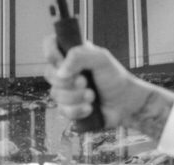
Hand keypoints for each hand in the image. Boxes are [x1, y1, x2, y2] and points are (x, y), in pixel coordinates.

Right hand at [43, 38, 173, 140]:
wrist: (125, 104)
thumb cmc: (115, 79)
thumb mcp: (101, 59)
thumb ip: (79, 56)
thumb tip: (61, 72)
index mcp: (72, 55)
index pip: (50, 45)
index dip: (50, 53)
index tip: (60, 61)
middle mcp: (66, 72)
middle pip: (48, 73)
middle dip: (67, 81)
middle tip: (85, 81)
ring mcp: (65, 91)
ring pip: (55, 94)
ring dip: (76, 97)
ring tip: (92, 96)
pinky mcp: (68, 108)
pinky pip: (62, 111)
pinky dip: (77, 110)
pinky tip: (90, 108)